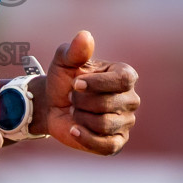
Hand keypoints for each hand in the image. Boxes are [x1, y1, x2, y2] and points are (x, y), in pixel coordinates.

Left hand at [41, 31, 138, 154]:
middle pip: (109, 104)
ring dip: (81, 118)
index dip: (97, 83)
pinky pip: (107, 145)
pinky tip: (74, 129)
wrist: (52, 106)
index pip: (123, 80)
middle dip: (81, 101)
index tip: (75, 83)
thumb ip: (75, 50)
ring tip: (75, 111)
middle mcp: (130, 99)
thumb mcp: (64, 61)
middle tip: (73, 98)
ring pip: (104, 124)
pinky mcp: (117, 142)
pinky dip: (85, 138)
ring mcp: (126, 122)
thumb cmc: (63, 80)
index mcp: (124, 75)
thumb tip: (85, 36)